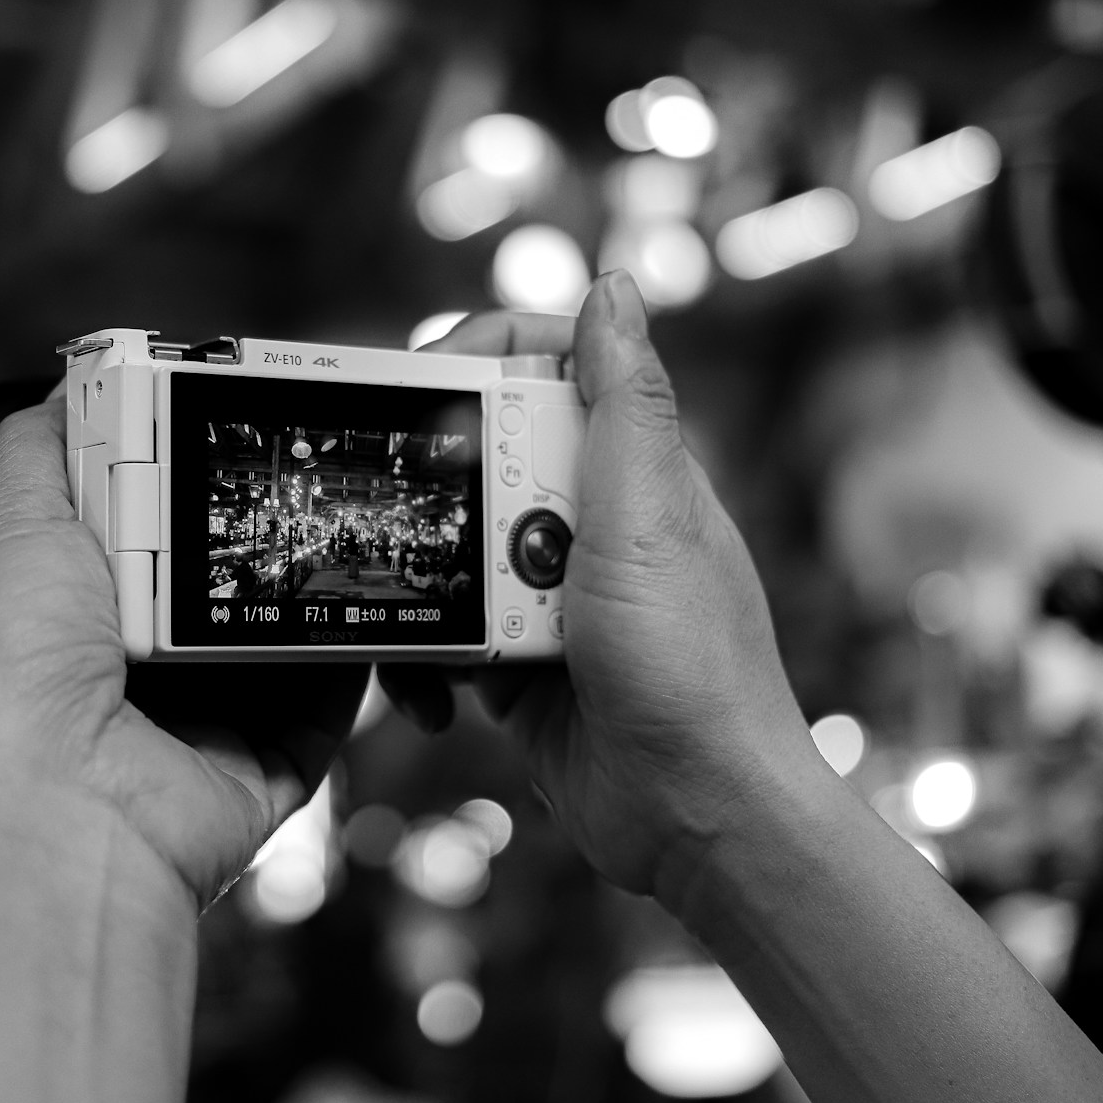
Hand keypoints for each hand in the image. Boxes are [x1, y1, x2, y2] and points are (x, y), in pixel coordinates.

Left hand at [0, 388, 361, 909]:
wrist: (57, 811)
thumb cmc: (11, 669)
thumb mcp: (8, 521)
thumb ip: (47, 445)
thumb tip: (83, 379)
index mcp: (74, 603)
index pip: (150, 515)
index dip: (195, 462)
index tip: (253, 410)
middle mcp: (140, 659)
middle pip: (231, 561)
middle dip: (273, 513)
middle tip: (328, 453)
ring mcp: (211, 713)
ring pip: (292, 620)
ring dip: (327, 574)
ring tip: (364, 510)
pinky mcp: (272, 757)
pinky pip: (336, 689)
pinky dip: (363, 645)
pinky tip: (380, 591)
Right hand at [383, 272, 817, 899]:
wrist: (693, 817)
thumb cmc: (690, 668)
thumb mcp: (651, 518)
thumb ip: (625, 403)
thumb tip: (610, 285)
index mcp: (635, 471)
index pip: (548, 368)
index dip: (479, 355)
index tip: (422, 377)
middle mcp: (595, 523)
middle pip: (481, 457)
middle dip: (438, 491)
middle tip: (409, 521)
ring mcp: (555, 596)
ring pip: (454, 549)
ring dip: (431, 588)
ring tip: (442, 633)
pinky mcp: (521, 665)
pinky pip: (449, 631)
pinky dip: (428, 658)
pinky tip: (437, 696)